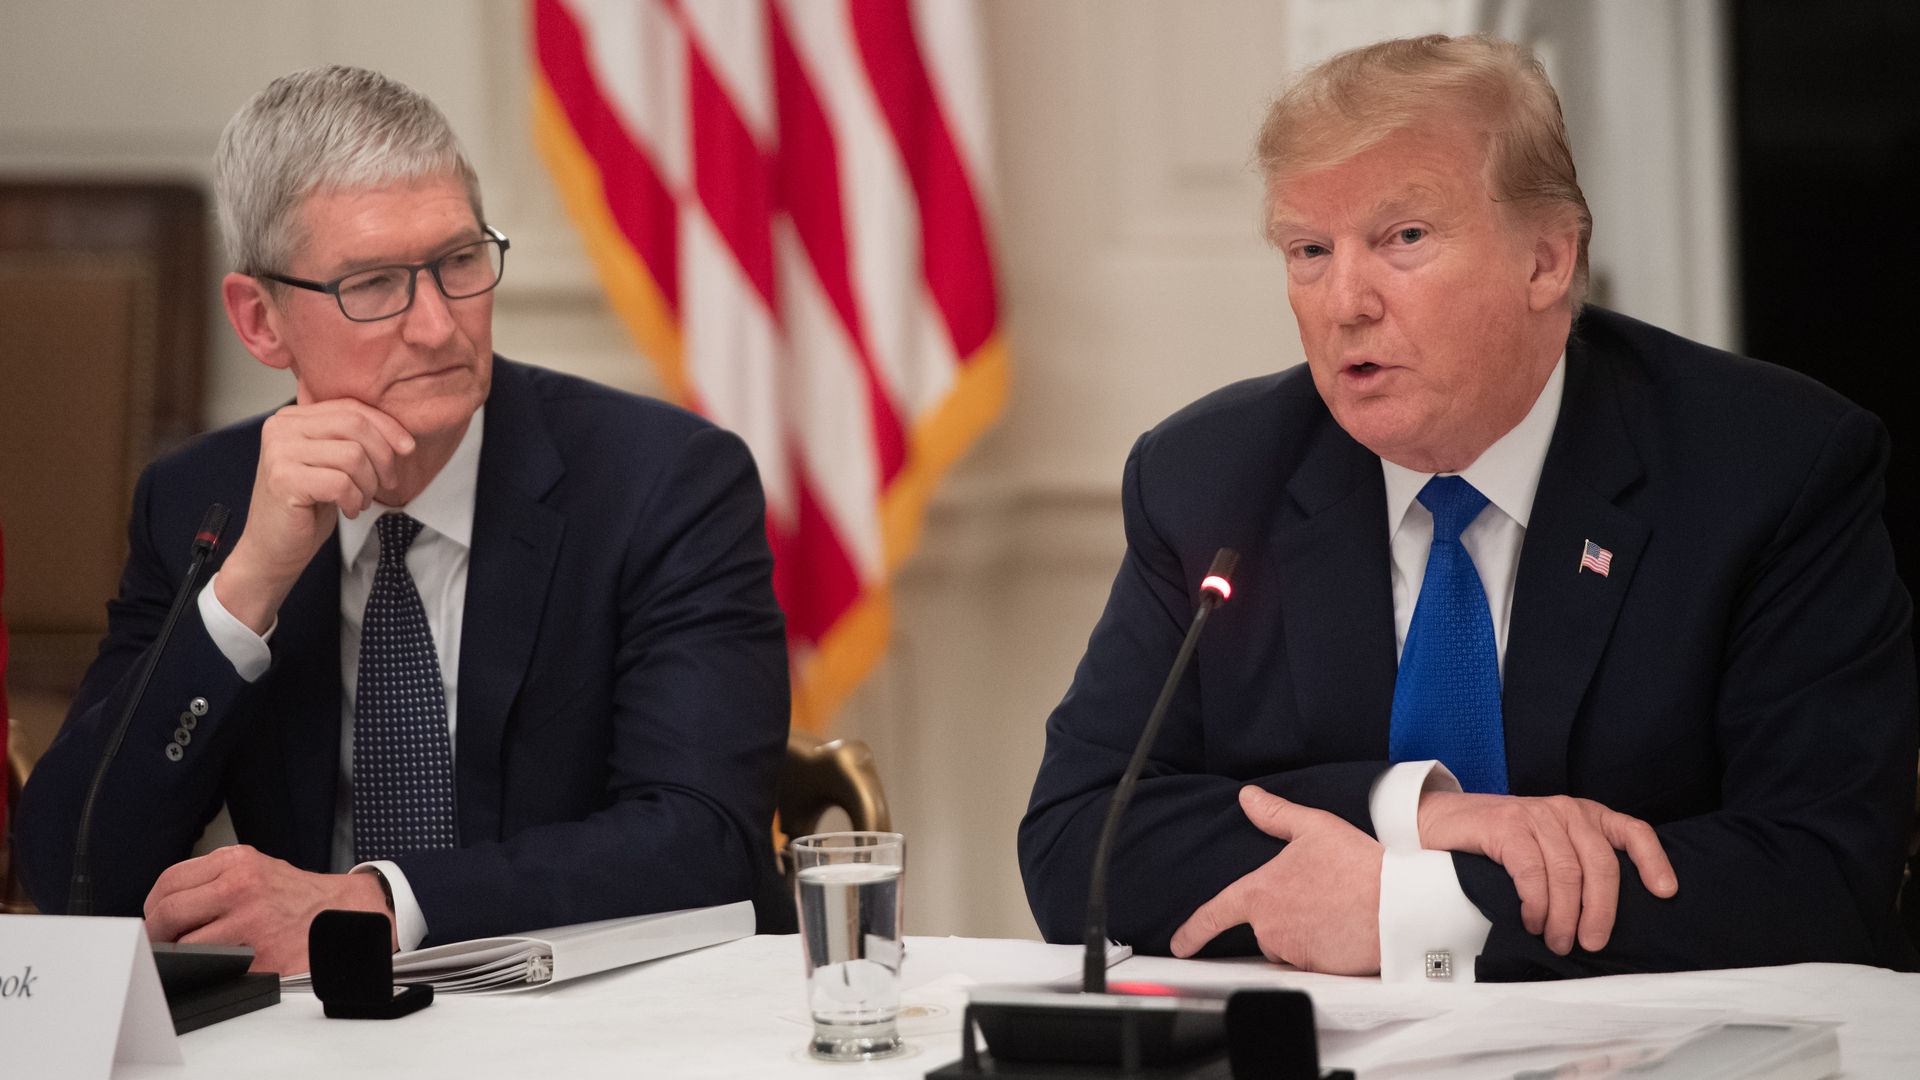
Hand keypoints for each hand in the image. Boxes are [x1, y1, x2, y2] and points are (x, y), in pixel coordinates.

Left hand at [142, 845, 394, 974]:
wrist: (343, 913)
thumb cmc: (296, 895)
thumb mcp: (256, 867)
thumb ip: (214, 878)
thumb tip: (166, 905)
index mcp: (238, 862)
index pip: (169, 881)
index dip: (154, 906)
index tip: (156, 918)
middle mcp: (242, 886)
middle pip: (169, 912)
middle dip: (156, 932)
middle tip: (161, 941)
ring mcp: (250, 922)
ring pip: (185, 944)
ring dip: (180, 953)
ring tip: (190, 953)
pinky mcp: (260, 954)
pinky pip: (213, 966)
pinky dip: (209, 967)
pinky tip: (219, 962)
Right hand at [216, 399, 414, 633]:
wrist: (273, 548)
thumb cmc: (307, 506)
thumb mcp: (333, 464)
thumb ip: (353, 440)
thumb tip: (402, 438)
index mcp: (293, 417)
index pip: (351, 408)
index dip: (387, 426)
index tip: (408, 449)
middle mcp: (281, 428)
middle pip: (354, 425)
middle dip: (382, 457)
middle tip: (386, 483)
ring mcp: (279, 452)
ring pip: (352, 455)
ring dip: (368, 484)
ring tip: (360, 500)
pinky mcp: (284, 479)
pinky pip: (341, 482)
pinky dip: (354, 500)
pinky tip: (348, 509)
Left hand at [1169, 787, 1381, 973]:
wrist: (1398, 903)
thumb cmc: (1357, 864)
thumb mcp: (1314, 827)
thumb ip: (1275, 815)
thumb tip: (1248, 798)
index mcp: (1260, 893)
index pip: (1214, 914)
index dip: (1193, 931)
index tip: (1181, 944)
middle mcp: (1270, 926)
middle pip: (1262, 928)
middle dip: (1282, 914)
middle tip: (1317, 896)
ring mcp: (1292, 951)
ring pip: (1286, 945)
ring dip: (1301, 933)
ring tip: (1334, 910)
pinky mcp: (1316, 970)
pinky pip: (1310, 962)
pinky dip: (1322, 948)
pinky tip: (1342, 929)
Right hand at [1416, 791, 1677, 955]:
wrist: (1440, 821)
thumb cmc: (1499, 843)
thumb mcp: (1547, 847)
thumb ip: (1576, 865)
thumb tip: (1604, 916)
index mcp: (1584, 815)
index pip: (1632, 831)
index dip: (1653, 861)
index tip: (1664, 893)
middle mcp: (1565, 811)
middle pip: (1601, 864)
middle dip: (1600, 911)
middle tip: (1589, 943)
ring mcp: (1535, 814)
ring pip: (1567, 872)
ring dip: (1565, 916)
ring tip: (1558, 940)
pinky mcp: (1506, 826)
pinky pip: (1532, 871)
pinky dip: (1536, 903)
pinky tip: (1531, 920)